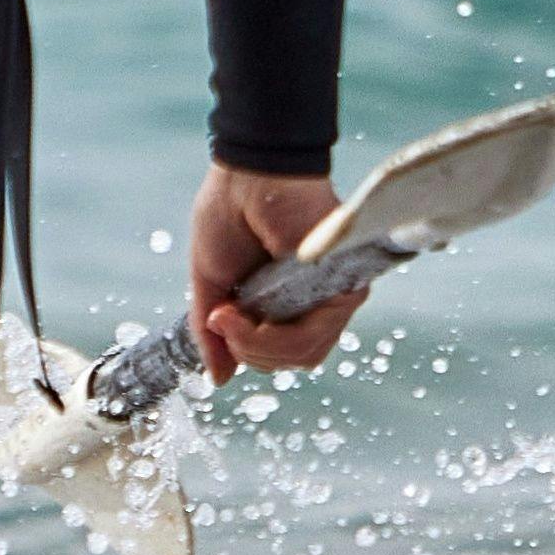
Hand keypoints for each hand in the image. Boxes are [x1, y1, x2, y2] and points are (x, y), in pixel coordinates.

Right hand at [185, 165, 358, 374]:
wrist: (248, 175)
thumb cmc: (230, 215)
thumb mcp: (211, 283)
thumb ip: (214, 334)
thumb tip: (219, 379)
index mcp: (286, 299)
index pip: (280, 352)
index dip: (247, 350)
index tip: (218, 321)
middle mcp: (314, 300)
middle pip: (293, 360)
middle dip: (249, 352)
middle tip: (222, 320)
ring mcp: (331, 294)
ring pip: (304, 354)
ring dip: (255, 346)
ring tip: (229, 315)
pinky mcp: (344, 285)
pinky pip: (313, 336)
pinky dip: (271, 336)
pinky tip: (243, 313)